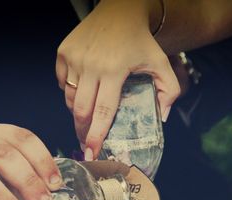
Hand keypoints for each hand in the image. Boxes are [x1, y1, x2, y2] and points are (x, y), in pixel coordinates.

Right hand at [56, 0, 179, 157]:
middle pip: (81, 111)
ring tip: (88, 119)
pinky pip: (63, 84)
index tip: (91, 153)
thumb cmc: (141, 39)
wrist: (121, 9)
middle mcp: (90, 64)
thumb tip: (162, 118)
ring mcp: (74, 57)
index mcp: (114, 70)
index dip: (96, 136)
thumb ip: (168, 91)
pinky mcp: (63, 52)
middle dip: (82, 132)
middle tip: (87, 144)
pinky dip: (70, 93)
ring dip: (78, 113)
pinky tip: (83, 93)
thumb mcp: (161, 63)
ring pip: (70, 99)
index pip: (102, 112)